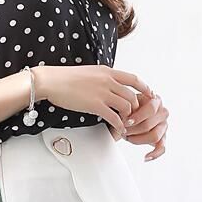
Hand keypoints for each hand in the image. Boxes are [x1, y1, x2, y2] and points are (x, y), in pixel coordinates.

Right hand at [31, 64, 154, 135]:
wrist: (52, 81)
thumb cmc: (65, 78)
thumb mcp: (89, 72)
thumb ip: (101, 78)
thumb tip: (107, 83)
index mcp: (108, 71)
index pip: (133, 79)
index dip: (144, 88)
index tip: (149, 94)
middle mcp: (108, 81)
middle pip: (132, 95)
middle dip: (136, 108)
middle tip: (134, 116)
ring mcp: (103, 93)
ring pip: (126, 106)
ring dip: (128, 117)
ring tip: (126, 124)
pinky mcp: (95, 105)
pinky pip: (114, 117)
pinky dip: (119, 125)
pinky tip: (118, 129)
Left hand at [108, 90, 168, 161]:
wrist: (131, 115)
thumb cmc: (129, 108)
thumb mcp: (127, 102)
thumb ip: (127, 106)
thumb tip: (123, 118)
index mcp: (156, 100)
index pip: (150, 109)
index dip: (137, 117)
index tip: (125, 122)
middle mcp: (162, 112)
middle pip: (149, 125)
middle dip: (132, 130)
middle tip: (122, 130)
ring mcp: (164, 126)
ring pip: (155, 136)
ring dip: (138, 139)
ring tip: (128, 138)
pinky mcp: (163, 137)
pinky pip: (162, 148)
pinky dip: (154, 154)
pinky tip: (145, 157)